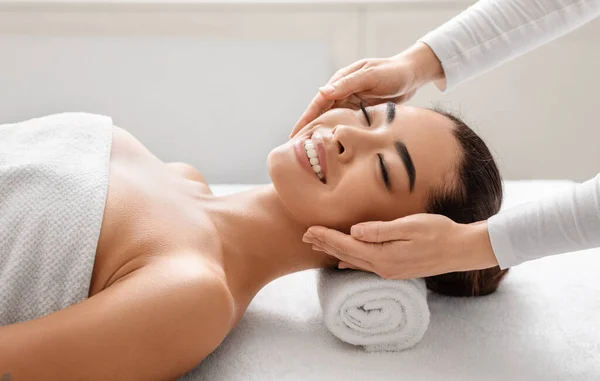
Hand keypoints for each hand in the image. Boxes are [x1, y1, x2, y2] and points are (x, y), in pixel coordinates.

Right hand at [290, 42, 444, 137]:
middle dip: (308, 131)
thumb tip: (322, 91)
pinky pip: (345, 124)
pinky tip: (332, 148)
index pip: (318, 103)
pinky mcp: (361, 111)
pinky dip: (337, 135)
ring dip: (321, 134)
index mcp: (341, 82)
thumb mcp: (371, 76)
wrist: (413, 74)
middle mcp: (342, 93)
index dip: (305, 120)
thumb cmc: (393, 72)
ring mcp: (351, 102)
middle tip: (296, 150)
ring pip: (332, 121)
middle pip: (321, 114)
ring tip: (310, 153)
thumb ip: (347, 84)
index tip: (294, 136)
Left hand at [302, 214, 498, 279]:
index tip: (309, 230)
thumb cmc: (438, 232)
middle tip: (304, 236)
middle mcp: (382, 267)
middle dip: (324, 245)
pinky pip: (365, 266)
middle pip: (346, 255)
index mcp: (383, 255)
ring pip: (354, 262)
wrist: (461, 250)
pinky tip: (343, 263)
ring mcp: (389, 271)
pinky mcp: (395, 269)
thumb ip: (380, 230)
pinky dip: (350, 261)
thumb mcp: (410, 226)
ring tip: (317, 246)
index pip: (347, 245)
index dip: (326, 237)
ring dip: (334, 253)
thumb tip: (354, 231)